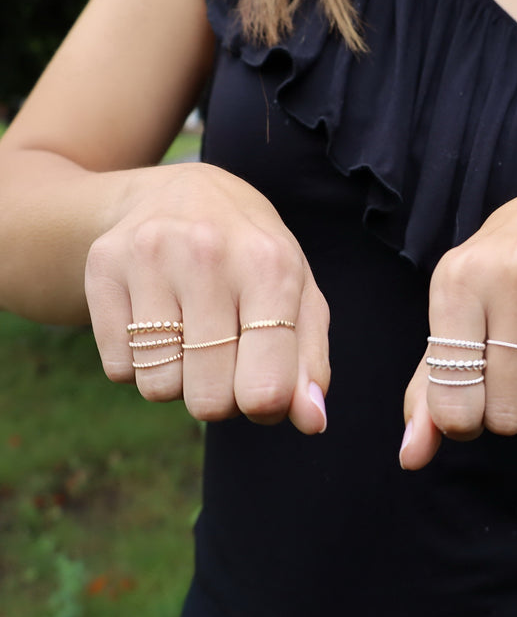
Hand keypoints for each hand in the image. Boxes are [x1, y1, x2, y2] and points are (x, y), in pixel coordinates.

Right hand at [85, 163, 329, 433]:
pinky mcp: (103, 265)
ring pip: (159, 388)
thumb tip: (312, 423)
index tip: (262, 393)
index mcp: (270, 266)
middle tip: (226, 358)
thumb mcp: (298, 298)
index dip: (264, 407)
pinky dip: (142, 363)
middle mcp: (208, 254)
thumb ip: (310, 362)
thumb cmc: (255, 259)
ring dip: (180, 380)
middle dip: (221, 398)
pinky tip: (158, 320)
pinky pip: (120, 369)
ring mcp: (149, 256)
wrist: (185, 193)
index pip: (264, 388)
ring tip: (193, 333)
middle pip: (208, 400)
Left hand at [400, 188, 516, 468]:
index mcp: (457, 280)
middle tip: (508, 386)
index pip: (452, 391)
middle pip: (506, 404)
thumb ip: (428, 392)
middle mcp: (511, 269)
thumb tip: (410, 458)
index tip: (469, 412)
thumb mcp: (451, 325)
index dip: (460, 421)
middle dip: (505, 413)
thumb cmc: (494, 286)